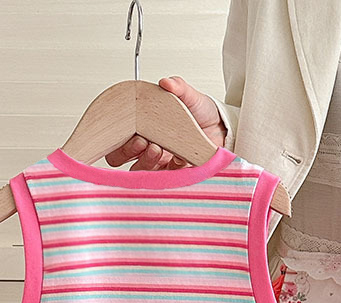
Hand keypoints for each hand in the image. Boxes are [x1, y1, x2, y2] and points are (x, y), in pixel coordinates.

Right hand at [104, 75, 227, 171]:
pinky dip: (165, 170)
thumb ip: (179, 88)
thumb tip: (167, 82)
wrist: (222, 130)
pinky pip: (160, 181)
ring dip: (145, 160)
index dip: (118, 136)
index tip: (130, 128)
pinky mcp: (172, 176)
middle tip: (142, 141)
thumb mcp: (190, 97)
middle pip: (119, 157)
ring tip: (157, 149)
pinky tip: (176, 159)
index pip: (117, 137)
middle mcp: (146, 148)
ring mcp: (158, 164)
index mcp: (143, 128)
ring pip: (137, 170)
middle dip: (127, 150)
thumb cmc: (201, 116)